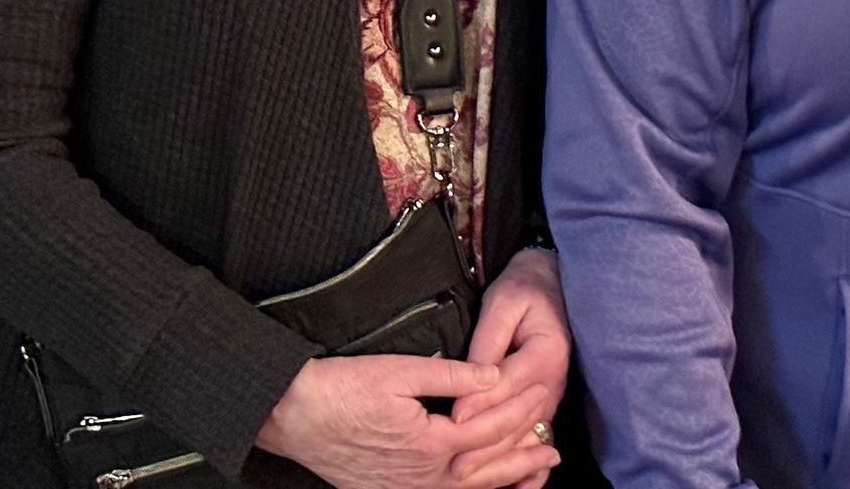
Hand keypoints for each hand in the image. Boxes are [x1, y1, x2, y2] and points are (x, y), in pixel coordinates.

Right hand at [258, 352, 561, 487]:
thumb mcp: (397, 371)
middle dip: (524, 455)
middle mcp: (426, 477)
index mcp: (431, 444)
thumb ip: (450, 375)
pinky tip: (486, 486)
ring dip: (508, 480)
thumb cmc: (341, 390)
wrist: (295, 416)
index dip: (519, 410)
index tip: (541, 395)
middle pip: (489, 469)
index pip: (490, 430)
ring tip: (537, 474)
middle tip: (554, 448)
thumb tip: (493, 374)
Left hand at [448, 248, 571, 487]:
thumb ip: (486, 342)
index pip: (508, 384)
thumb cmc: (523, 290)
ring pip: (523, 436)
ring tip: (467, 475)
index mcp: (546, 353)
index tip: (453, 418)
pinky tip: (512, 484)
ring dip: (497, 459)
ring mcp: (552, 398)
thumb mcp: (503, 304)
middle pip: (517, 421)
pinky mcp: (546, 406)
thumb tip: (469, 378)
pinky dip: (522, 464)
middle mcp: (554, 383)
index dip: (479, 402)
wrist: (551, 287)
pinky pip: (534, 439)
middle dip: (485, 445)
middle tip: (454, 463)